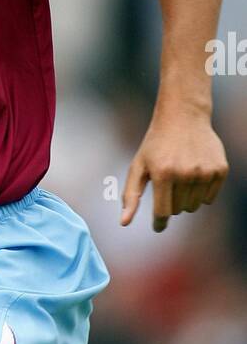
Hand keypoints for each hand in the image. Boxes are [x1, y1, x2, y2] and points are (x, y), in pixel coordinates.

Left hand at [120, 109, 228, 231]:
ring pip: (193, 206)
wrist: (183, 117)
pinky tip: (195, 174)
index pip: (163, 213)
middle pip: (178, 210)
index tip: (158, 226)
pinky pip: (209, 199)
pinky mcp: (220, 170)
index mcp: (163, 173)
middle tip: (168, 182)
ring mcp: (205, 172)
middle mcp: (186, 173)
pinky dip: (201, 193)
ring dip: (185, 198)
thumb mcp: (138, 166)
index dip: (159, 223)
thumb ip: (131, 195)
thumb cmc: (156, 145)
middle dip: (170, 202)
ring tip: (181, 177)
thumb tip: (123, 223)